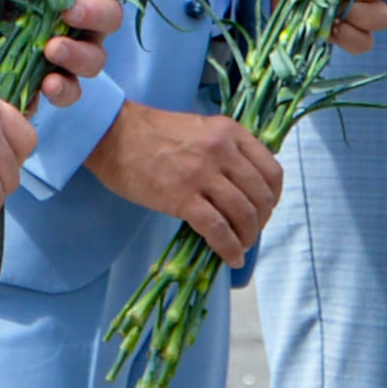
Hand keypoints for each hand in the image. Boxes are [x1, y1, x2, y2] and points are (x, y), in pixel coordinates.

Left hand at [11, 0, 119, 104]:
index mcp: (88, 10)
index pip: (110, 15)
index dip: (96, 14)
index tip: (69, 10)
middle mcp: (81, 42)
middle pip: (98, 57)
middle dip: (78, 54)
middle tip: (53, 47)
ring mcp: (60, 68)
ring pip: (78, 84)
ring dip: (66, 83)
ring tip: (47, 80)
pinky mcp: (37, 84)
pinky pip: (48, 100)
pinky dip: (42, 101)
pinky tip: (31, 96)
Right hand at [83, 103, 285, 265]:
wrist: (113, 134)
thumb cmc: (152, 133)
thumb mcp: (201, 129)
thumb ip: (225, 149)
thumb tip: (242, 185)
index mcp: (231, 133)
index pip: (272, 171)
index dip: (273, 197)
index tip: (265, 210)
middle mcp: (223, 151)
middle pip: (261, 196)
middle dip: (261, 221)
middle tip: (250, 233)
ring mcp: (203, 174)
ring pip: (243, 214)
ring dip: (247, 238)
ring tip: (239, 248)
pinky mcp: (181, 196)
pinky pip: (217, 229)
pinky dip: (229, 248)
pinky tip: (229, 258)